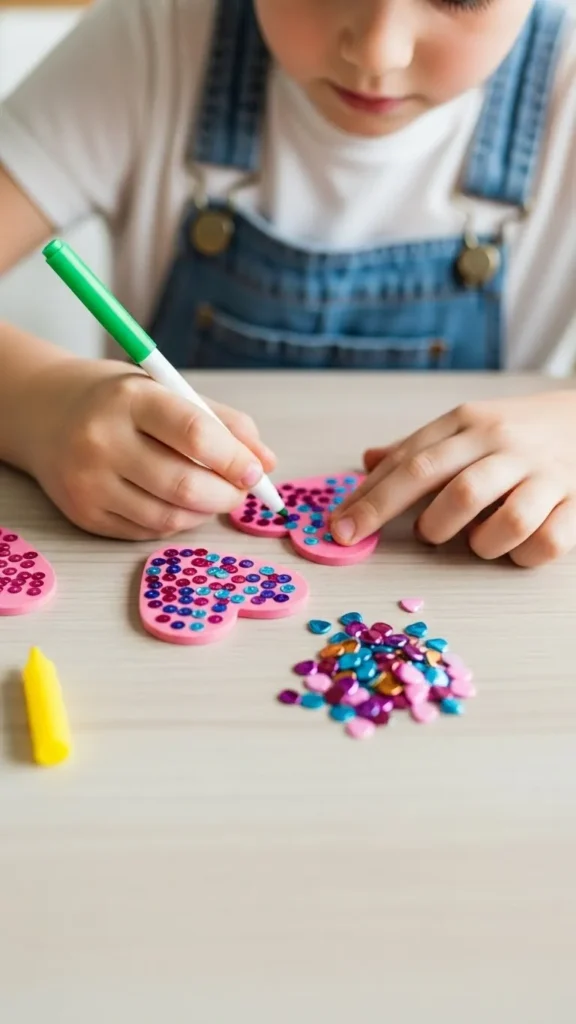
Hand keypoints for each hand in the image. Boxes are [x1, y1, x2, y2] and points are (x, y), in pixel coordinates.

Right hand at [23, 358, 274, 539]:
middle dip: (227, 494)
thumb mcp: (170, 392)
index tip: (256, 471)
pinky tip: (177, 502)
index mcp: (131, 399)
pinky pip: (148, 531)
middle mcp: (102, 440)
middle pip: (185, 485)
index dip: (235, 459)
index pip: (195, 434)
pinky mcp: (84, 514)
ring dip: (205, 512)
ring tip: (212, 495)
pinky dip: (176, 522)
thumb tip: (267, 463)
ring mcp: (89, 482)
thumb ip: (222, 423)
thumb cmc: (121, 402)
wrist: (46, 415)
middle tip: (241, 490)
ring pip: (170, 517)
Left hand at [330, 391, 575, 566]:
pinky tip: (514, 547)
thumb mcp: (465, 426)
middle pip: (451, 489)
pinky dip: (522, 555)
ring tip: (475, 538)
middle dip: (424, 526)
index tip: (339, 530)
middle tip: (424, 536)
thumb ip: (416, 448)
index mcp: (468, 423)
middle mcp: (504, 445)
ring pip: (502, 522)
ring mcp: (543, 474)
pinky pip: (545, 543)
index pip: (410, 463)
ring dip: (478, 543)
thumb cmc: (515, 430)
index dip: (371, 501)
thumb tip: (365, 463)